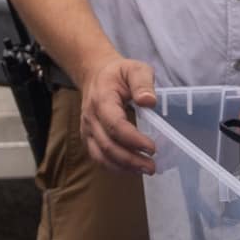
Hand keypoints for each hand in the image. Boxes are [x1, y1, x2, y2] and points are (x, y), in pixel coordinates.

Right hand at [79, 56, 158, 174]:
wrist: (95, 75)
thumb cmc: (118, 74)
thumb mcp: (135, 69)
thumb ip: (143, 82)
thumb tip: (149, 102)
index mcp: (102, 100)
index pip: (115, 125)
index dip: (133, 139)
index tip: (152, 147)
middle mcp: (91, 118)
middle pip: (108, 145)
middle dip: (131, 159)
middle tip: (152, 166)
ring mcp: (87, 130)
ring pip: (101, 156)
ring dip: (123, 167)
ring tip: (145, 170)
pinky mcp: (89, 138)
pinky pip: (99, 158)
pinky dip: (115, 167)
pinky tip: (132, 169)